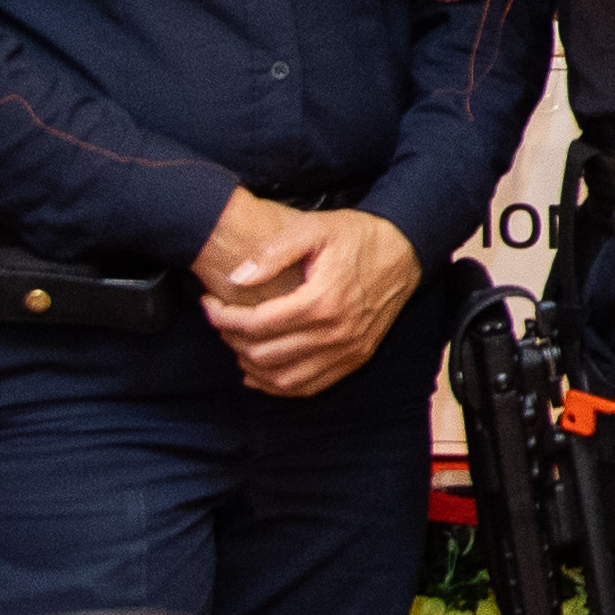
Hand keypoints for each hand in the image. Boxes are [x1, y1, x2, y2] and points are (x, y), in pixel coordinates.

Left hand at [200, 200, 423, 399]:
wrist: (404, 251)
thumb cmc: (356, 235)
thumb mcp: (313, 228)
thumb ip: (272, 252)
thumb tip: (237, 279)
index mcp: (322, 301)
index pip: (257, 323)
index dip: (223, 317)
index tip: (209, 303)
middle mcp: (336, 333)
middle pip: (265, 353)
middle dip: (231, 338)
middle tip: (220, 319)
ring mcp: (348, 351)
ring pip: (283, 379)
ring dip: (251, 365)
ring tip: (237, 341)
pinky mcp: (355, 359)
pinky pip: (309, 387)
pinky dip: (278, 385)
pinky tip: (259, 370)